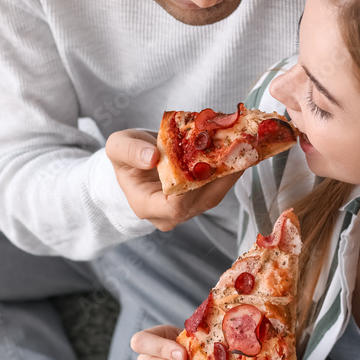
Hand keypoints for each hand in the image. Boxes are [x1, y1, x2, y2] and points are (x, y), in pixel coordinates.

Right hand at [105, 129, 241, 231]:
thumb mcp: (117, 146)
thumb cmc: (126, 155)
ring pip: (214, 193)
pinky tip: (238, 150)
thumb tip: (152, 157)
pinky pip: (218, 187)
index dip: (192, 188)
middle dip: (219, 174)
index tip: (205, 160)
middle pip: (201, 200)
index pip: (174, 206)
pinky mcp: (200, 198)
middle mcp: (168, 214)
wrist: (137, 158)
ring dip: (230, 170)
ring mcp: (187, 208)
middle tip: (234, 146)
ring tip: (242, 145)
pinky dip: (228, 168)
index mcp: (145, 205)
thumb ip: (129, 151)